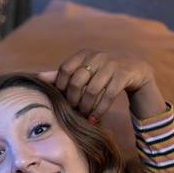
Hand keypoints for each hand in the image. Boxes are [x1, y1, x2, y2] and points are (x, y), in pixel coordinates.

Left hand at [38, 50, 165, 122]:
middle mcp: (97, 56)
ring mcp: (112, 65)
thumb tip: (39, 77)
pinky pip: (108, 96)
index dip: (61, 86)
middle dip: (73, 100)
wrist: (134, 68)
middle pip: (77, 82)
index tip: (62, 98)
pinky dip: (100, 110)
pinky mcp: (124, 75)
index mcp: (84, 54)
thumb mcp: (84, 69)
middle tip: (73, 110)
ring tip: (84, 115)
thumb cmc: (102, 71)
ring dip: (86, 107)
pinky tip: (94, 118)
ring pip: (92, 91)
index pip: (65, 69)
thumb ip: (63, 74)